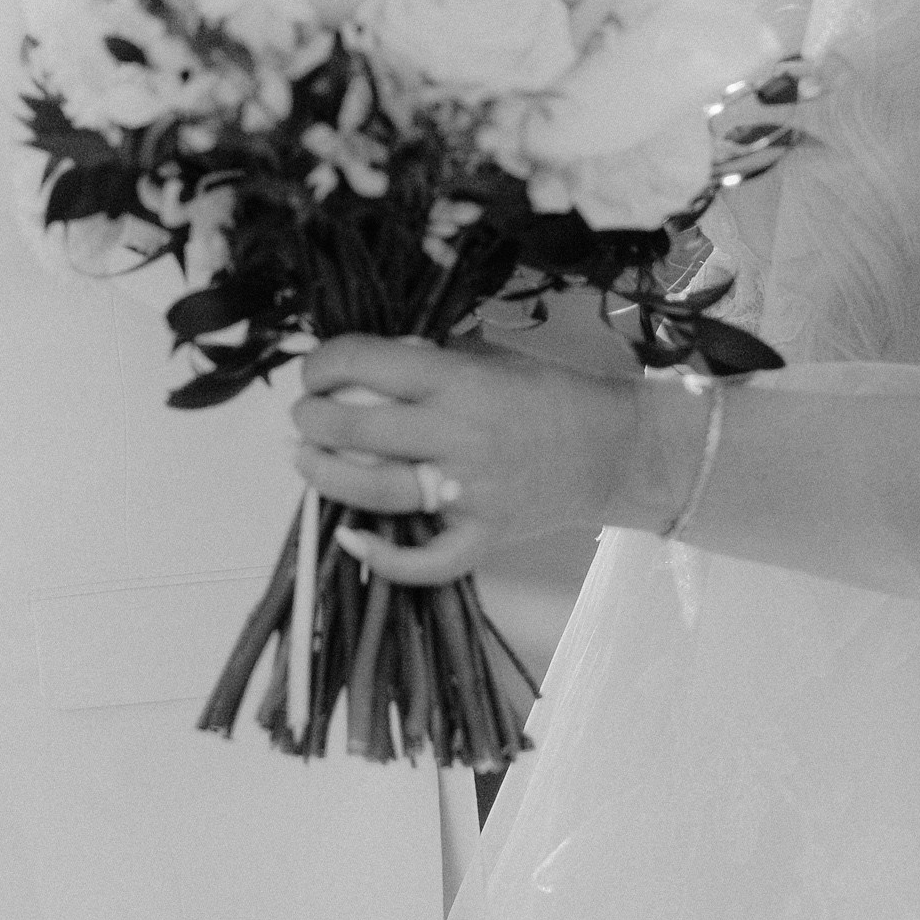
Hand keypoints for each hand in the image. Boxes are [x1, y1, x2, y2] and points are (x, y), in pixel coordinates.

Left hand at [291, 333, 635, 585]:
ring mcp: (471, 492)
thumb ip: (431, 360)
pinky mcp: (484, 536)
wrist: (615, 448)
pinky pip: (426, 560)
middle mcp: (460, 434)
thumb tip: (366, 366)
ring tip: (305, 460)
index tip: (313, 370)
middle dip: (313, 419)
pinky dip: (383, 557)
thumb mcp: (490, 358)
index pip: (368, 363)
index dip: (325, 363)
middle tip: (304, 415)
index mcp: (460, 380)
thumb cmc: (548, 394)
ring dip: (326, 476)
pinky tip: (351, 539)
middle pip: (359, 429)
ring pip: (376, 490)